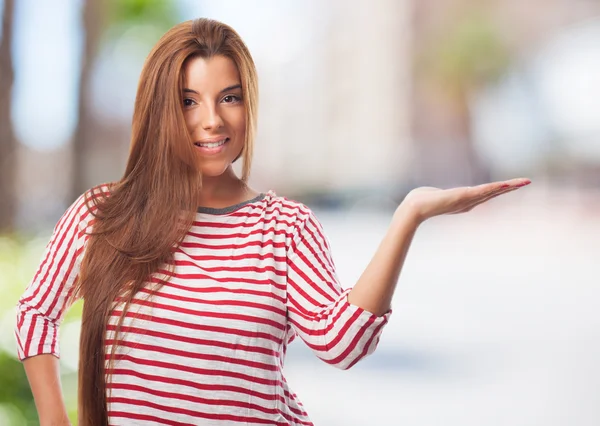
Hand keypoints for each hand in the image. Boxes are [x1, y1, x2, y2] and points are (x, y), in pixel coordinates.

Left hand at [398, 178, 530, 223]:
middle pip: (494, 192)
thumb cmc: (421, 201)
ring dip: (508, 187)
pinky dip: (494, 188)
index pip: (487, 193)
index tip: (513, 184)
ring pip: (491, 192)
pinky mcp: (462, 197)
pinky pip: (482, 191)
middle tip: (527, 181)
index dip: (500, 189)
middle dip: (510, 187)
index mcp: (465, 201)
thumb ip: (438, 195)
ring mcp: (467, 200)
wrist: (415, 208)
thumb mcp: (435, 196)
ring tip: (523, 182)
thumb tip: (432, 194)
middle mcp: (469, 202)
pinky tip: (504, 184)